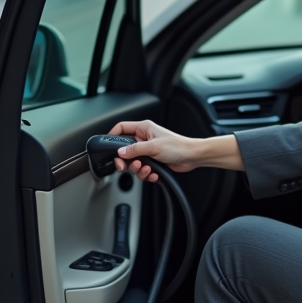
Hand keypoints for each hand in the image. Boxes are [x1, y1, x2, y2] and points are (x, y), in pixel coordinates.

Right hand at [108, 120, 244, 181]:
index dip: (112, 136)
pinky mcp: (152, 161)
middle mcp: (144, 139)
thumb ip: (135, 149)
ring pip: (133, 162)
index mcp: (143, 129)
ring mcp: (148, 151)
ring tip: (146, 169)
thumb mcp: (154, 147)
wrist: (193, 157)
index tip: (108, 148)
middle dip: (125, 160)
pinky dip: (146, 174)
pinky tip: (153, 173)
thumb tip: (120, 153)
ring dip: (138, 169)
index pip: (121, 128)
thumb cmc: (179, 146)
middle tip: (125, 166)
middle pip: (124, 149)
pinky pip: (142, 170)